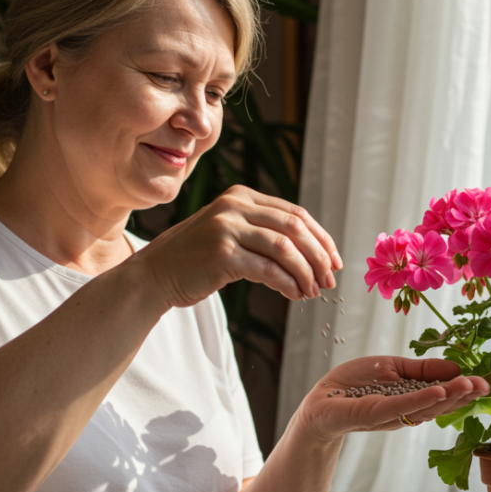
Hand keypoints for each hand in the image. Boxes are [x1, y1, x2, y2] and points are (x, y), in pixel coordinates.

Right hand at [137, 185, 341, 306]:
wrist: (155, 274)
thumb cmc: (197, 259)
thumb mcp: (230, 232)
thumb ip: (263, 231)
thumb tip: (313, 251)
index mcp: (241, 196)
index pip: (295, 213)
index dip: (321, 238)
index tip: (335, 260)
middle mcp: (234, 206)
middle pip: (295, 227)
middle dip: (319, 256)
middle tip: (331, 280)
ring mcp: (226, 228)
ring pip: (285, 248)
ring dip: (306, 273)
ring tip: (314, 291)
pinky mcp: (222, 254)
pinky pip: (268, 270)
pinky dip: (288, 284)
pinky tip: (296, 295)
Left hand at [297, 356, 490, 439]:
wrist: (319, 399)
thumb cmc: (354, 384)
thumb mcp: (394, 368)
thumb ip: (424, 369)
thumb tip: (458, 369)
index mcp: (413, 398)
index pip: (444, 395)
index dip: (465, 390)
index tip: (487, 383)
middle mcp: (406, 411)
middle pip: (440, 405)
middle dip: (464, 395)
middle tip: (487, 387)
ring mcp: (391, 415)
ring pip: (425, 407)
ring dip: (449, 396)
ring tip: (470, 385)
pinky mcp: (373, 414)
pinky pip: (400, 407)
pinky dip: (420, 399)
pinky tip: (438, 392)